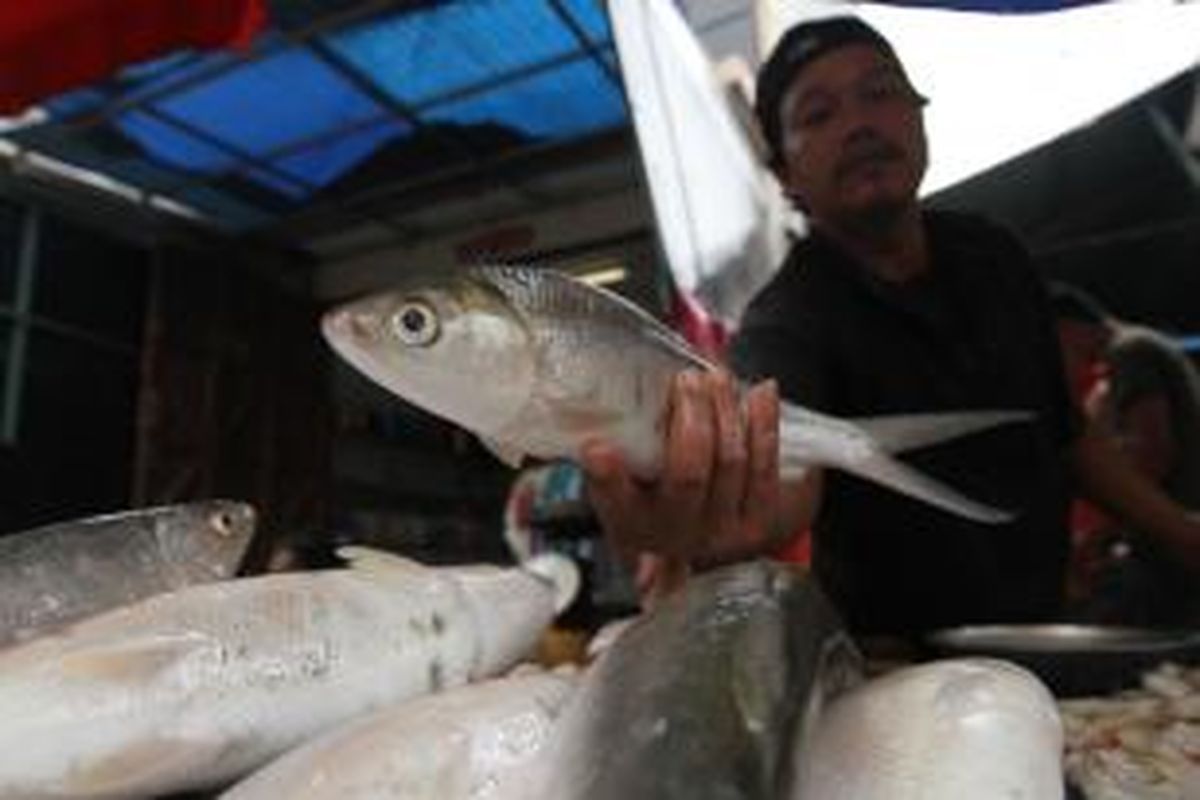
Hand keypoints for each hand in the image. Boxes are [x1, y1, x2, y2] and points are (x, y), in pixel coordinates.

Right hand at [581, 369, 782, 568]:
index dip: (608, 476)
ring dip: (726, 410)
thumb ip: (614, 454)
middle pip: (689, 472)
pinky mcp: (759, 519)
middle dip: (692, 414)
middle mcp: (676, 534)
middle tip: (687, 379)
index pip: (616, 500)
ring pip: (731, 461)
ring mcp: (723, 531)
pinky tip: (761, 392)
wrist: (704, 537)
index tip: (597, 448)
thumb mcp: (623, 480)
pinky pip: (766, 465)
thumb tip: (605, 419)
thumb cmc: (655, 493)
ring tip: (717, 377)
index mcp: (632, 523)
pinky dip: (764, 422)